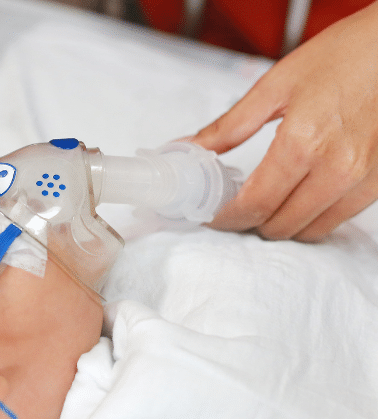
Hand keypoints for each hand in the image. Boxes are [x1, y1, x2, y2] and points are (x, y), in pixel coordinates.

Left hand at [191, 2, 377, 240]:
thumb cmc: (344, 55)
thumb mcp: (276, 85)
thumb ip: (229, 126)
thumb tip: (190, 148)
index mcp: (302, 143)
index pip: (254, 206)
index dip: (225, 218)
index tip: (210, 215)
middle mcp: (335, 168)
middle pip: (279, 226)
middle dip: (249, 221)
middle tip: (235, 205)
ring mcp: (362, 179)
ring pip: (310, 231)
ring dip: (282, 223)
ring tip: (266, 202)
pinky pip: (338, 220)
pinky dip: (312, 217)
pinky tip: (299, 197)